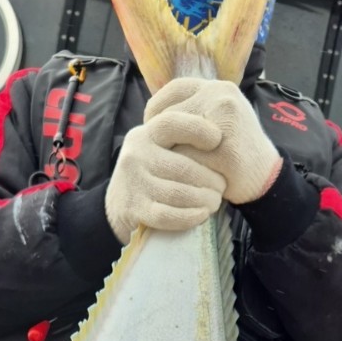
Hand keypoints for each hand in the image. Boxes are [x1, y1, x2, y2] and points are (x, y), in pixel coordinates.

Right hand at [105, 108, 226, 245]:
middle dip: (210, 179)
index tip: (218, 140)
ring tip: (215, 201)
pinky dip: (190, 216)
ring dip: (204, 200)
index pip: (171, 124)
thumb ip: (180, 140)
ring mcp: (133, 183)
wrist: (118, 206)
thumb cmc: (151, 174)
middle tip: (222, 186)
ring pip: (178, 193)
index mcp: (145, 135)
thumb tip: (224, 135)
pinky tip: (202, 214)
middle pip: (183, 167)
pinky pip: (168, 215)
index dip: (198, 129)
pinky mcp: (134, 209)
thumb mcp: (157, 148)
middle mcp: (136, 156)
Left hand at [144, 78, 282, 204]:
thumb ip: (192, 109)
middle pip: (169, 114)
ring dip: (168, 154)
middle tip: (159, 152)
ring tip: (170, 165)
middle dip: (159, 135)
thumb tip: (151, 116)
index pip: (173, 88)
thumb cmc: (233, 149)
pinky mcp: (224, 149)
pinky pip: (186, 159)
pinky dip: (180, 171)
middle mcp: (221, 97)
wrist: (264, 176)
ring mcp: (224, 121)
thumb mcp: (216, 117)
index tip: (150, 127)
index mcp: (217, 87)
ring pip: (174, 137)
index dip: (157, 109)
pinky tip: (183, 178)